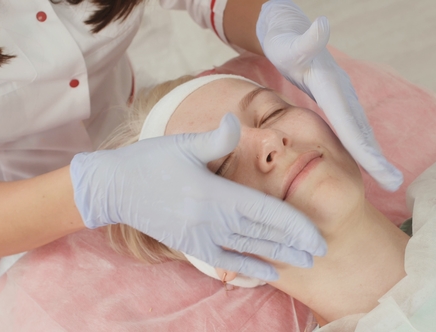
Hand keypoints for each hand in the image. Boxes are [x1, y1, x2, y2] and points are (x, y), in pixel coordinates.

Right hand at [70, 113, 326, 279]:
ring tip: (305, 264)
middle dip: (295, 244)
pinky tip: (269, 274)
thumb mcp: (183, 144)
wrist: (114, 188)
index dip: (294, 226)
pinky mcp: (191, 244)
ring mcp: (201, 236)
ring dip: (279, 256)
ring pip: (249, 248)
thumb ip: (217, 138)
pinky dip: (249, 266)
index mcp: (215, 194)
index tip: (316, 235)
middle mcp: (211, 220)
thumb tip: (236, 120)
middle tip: (322, 251)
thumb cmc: (150, 161)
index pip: (265, 212)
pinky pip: (226, 259)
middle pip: (263, 234)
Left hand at [256, 0, 402, 190]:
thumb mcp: (289, 42)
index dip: (365, 149)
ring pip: (362, 131)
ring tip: (391, 180)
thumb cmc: (284, 41)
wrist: (289, 33)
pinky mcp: (339, 101)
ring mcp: (343, 98)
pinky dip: (363, 145)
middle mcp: (343, 94)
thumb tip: (322, 25)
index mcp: (331, 87)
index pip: (350, 124)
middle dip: (378, 159)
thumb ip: (306, 39)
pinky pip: (353, 128)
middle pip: (362, 131)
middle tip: (395, 183)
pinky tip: (369, 160)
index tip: (380, 170)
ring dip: (375, 155)